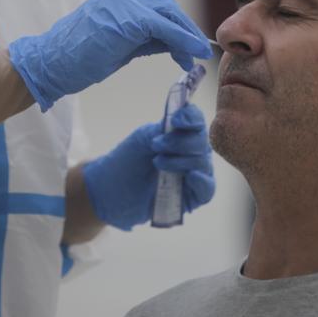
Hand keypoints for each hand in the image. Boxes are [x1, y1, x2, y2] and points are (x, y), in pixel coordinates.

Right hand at [8, 0, 210, 110]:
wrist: (51, 64)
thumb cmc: (80, 58)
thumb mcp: (120, 44)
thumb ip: (147, 38)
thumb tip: (177, 44)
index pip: (158, 4)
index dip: (178, 25)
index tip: (192, 43)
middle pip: (166, 6)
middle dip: (185, 30)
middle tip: (198, 50)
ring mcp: (124, 1)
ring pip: (167, 14)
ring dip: (185, 36)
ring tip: (195, 56)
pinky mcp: (127, 18)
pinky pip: (162, 26)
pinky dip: (180, 39)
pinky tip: (189, 53)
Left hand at [81, 104, 214, 230]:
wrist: (110, 191)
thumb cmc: (127, 161)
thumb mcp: (143, 138)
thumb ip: (165, 128)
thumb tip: (183, 118)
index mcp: (181, 134)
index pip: (196, 121)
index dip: (191, 118)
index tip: (176, 120)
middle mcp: (191, 153)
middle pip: (201, 142)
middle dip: (180, 142)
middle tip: (156, 146)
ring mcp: (193, 175)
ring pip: (203, 163)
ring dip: (181, 161)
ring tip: (157, 162)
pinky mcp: (192, 197)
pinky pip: (207, 189)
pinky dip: (202, 181)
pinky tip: (191, 176)